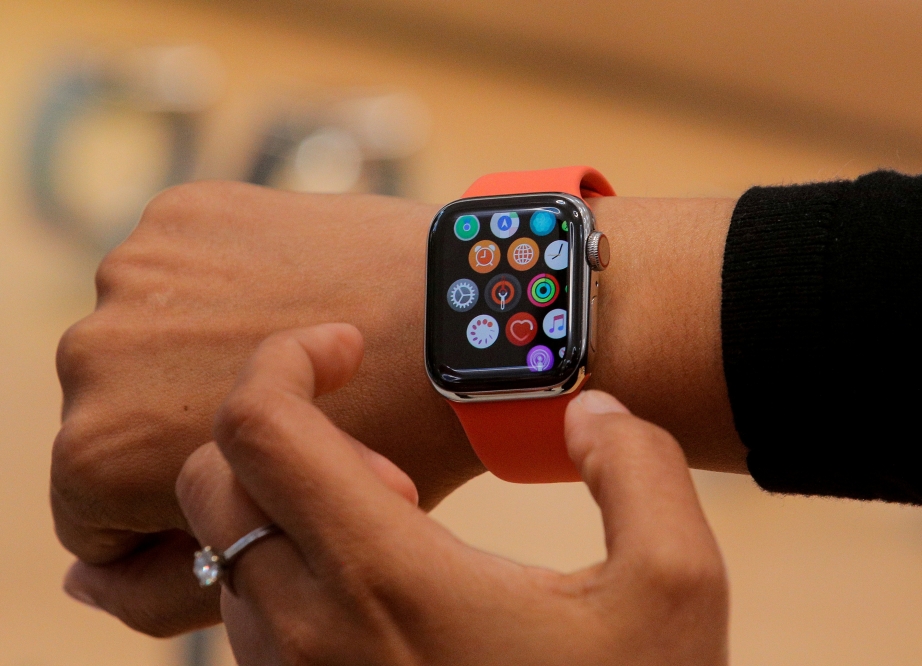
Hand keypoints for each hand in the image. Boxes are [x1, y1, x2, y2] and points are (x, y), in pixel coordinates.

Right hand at [53, 183, 483, 635]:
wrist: (463, 322)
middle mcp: (90, 356)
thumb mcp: (272, 543)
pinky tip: (294, 296)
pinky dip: (223, 285)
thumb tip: (84, 582)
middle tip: (281, 420)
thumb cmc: (386, 448)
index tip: (242, 485)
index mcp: (95, 453)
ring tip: (289, 354)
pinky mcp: (184, 210)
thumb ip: (164, 590)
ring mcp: (133, 270)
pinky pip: (184, 269)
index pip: (89, 513)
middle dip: (178, 427)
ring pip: (146, 338)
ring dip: (195, 352)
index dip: (166, 511)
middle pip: (111, 417)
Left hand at [177, 324, 728, 665]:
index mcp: (385, 578)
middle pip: (213, 479)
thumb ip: (639, 469)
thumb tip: (589, 414)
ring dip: (286, 501)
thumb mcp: (675, 588)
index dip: (284, 359)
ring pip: (222, 547)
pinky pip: (246, 609)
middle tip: (384, 454)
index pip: (257, 429)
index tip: (344, 347)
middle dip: (280, 429)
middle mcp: (310, 631)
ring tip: (397, 521)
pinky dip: (287, 562)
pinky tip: (382, 584)